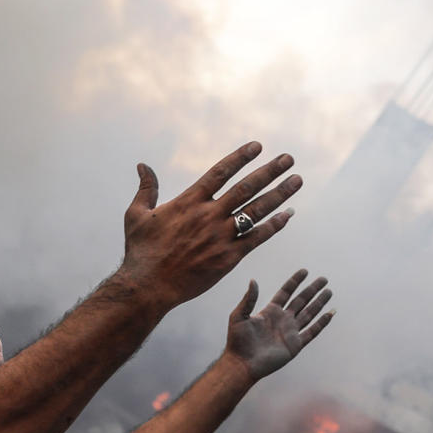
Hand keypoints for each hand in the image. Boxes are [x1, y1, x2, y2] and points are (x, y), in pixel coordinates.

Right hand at [119, 142, 301, 308]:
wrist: (149, 286)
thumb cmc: (140, 252)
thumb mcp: (136, 215)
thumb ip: (146, 188)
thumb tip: (142, 165)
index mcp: (189, 201)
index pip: (221, 172)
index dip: (241, 157)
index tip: (258, 146)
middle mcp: (209, 215)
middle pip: (246, 187)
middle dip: (270, 171)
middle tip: (288, 159)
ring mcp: (220, 236)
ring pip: (256, 210)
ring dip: (279, 194)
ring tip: (296, 181)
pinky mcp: (228, 257)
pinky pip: (257, 238)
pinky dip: (274, 226)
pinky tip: (288, 215)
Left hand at [224, 269, 333, 380]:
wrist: (242, 363)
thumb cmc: (237, 341)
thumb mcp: (239, 316)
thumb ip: (248, 299)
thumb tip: (253, 280)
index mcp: (270, 311)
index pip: (286, 292)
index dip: (295, 281)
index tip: (304, 271)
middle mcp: (282, 319)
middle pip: (301, 301)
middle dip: (312, 290)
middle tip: (323, 279)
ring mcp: (290, 332)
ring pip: (309, 313)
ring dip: (319, 303)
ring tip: (329, 292)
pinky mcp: (295, 344)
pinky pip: (312, 332)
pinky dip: (321, 323)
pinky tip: (330, 313)